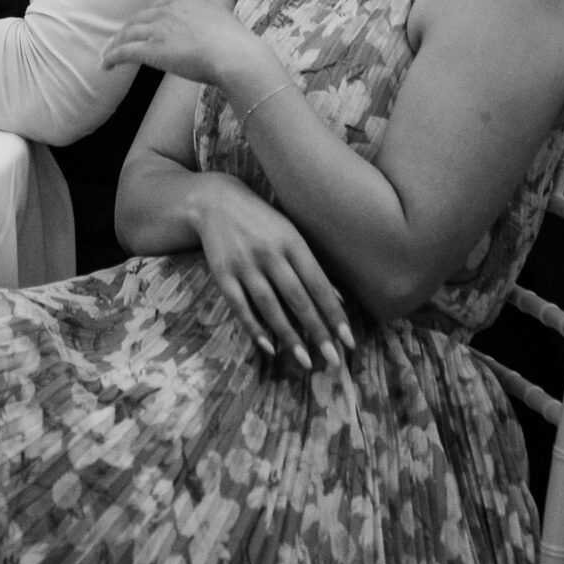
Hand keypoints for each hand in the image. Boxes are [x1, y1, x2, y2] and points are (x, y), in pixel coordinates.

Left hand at [102, 0, 245, 87]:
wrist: (233, 54)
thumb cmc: (234, 41)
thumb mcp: (220, 16)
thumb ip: (207, 12)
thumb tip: (204, 4)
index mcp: (184, 2)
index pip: (156, 6)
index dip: (144, 17)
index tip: (140, 25)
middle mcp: (167, 12)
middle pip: (138, 19)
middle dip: (126, 30)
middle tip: (117, 40)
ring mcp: (158, 30)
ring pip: (128, 34)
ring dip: (115, 44)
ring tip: (107, 55)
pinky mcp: (152, 50)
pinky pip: (125, 52)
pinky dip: (113, 57)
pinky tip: (106, 65)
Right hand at [191, 172, 353, 374]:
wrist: (215, 201)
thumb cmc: (262, 221)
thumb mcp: (291, 234)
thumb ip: (313, 266)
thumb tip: (340, 301)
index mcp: (291, 241)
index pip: (317, 283)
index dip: (334, 313)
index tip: (348, 341)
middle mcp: (269, 253)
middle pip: (296, 298)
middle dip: (317, 331)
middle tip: (334, 360)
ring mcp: (244, 264)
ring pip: (270, 306)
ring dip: (289, 336)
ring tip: (306, 361)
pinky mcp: (222, 273)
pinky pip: (240, 306)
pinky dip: (255, 328)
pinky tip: (269, 347)